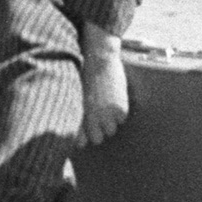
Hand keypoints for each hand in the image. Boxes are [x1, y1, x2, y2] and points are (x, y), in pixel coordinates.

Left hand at [79, 29, 129, 145]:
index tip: (88, 130)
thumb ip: (79, 120)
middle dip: (100, 129)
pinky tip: (115, 98)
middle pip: (99, 139)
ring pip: (112, 131)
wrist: (98, 58)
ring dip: (111, 121)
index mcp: (80, 115)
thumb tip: (80, 143)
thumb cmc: (86, 76)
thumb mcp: (79, 98)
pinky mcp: (120, 108)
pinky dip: (120, 111)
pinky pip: (122, 119)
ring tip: (107, 105)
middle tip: (99, 115)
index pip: (85, 140)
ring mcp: (107, 113)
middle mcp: (93, 117)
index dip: (88, 136)